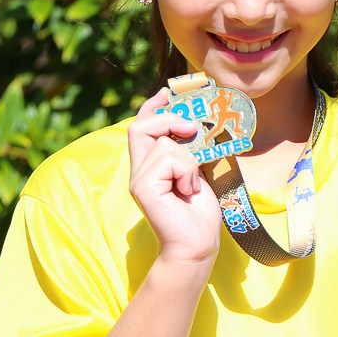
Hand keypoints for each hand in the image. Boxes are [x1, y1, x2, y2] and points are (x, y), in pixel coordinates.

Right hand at [127, 89, 220, 266]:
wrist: (196, 245)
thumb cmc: (199, 214)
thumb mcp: (197, 173)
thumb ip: (190, 151)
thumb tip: (196, 124)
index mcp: (150, 166)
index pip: (141, 126)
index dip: (152, 106)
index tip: (167, 91)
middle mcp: (139, 171)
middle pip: (140, 125)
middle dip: (168, 118)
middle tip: (192, 129)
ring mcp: (138, 180)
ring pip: (164, 144)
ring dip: (188, 159)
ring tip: (192, 183)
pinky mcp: (143, 188)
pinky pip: (169, 159)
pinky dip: (186, 171)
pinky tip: (188, 190)